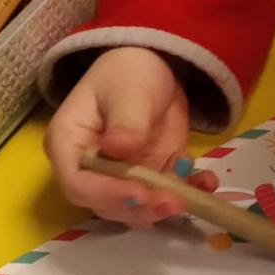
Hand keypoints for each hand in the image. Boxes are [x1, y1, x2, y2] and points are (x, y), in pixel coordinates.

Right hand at [44, 48, 199, 226]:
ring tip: (192, 192)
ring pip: (137, 208)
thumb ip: (126, 122)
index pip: (77, 183)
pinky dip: (188, 192)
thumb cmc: (128, 72)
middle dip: (141, 208)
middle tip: (174, 201)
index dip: (106, 195)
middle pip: (107, 204)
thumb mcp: (129, 90)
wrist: (153, 66)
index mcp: (68, 144)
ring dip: (164, 206)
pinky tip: (206, 182)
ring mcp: (120, 177)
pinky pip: (165, 195)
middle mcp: (90, 169)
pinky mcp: (149, 177)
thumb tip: (118, 149)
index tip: (139, 194)